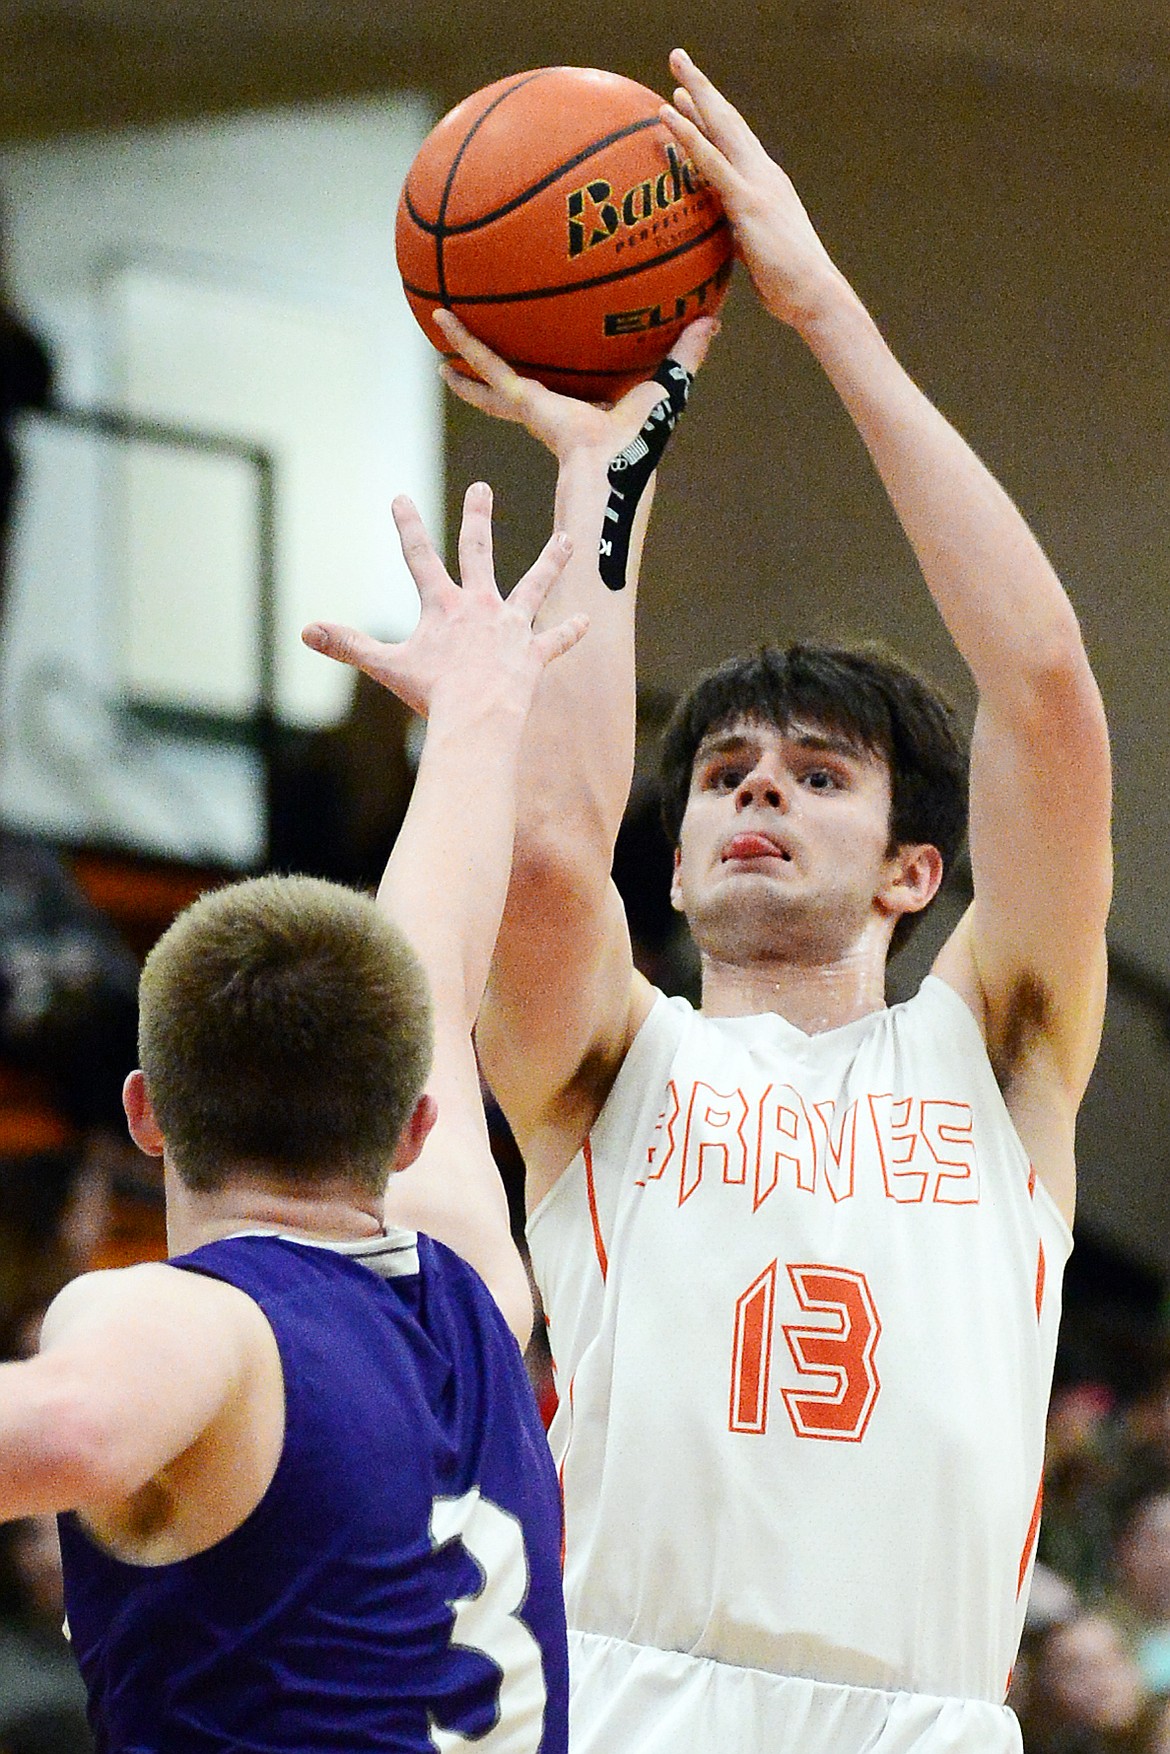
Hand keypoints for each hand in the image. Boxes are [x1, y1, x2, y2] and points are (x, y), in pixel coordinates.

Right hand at [302, 482, 585, 718]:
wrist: (477, 716)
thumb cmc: (431, 694)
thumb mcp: (386, 666)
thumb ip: (348, 645)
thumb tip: (305, 631)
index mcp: (443, 604)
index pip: (418, 556)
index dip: (407, 525)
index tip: (400, 497)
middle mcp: (480, 605)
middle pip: (479, 552)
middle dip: (478, 517)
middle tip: (481, 488)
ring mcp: (511, 626)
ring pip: (534, 585)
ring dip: (551, 561)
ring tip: (568, 538)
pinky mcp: (533, 652)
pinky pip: (555, 639)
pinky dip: (570, 632)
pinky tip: (588, 621)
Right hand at [434, 307, 718, 461]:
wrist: (613, 463)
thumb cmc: (640, 440)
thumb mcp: (665, 386)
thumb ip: (686, 355)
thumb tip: (713, 320)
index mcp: (574, 408)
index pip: (556, 386)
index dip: (547, 374)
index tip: (536, 357)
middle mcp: (545, 406)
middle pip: (509, 383)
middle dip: (488, 369)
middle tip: (466, 347)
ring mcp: (527, 403)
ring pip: (486, 373)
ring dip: (463, 352)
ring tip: (439, 328)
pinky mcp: (519, 398)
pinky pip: (485, 362)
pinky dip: (464, 339)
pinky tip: (442, 317)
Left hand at [661, 49, 843, 331]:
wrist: (813, 297)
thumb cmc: (786, 288)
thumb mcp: (754, 256)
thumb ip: (736, 237)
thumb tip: (719, 238)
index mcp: (765, 185)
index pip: (733, 142)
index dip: (711, 116)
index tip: (689, 95)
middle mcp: (763, 174)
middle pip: (727, 120)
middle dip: (703, 87)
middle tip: (679, 59)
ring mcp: (757, 183)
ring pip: (722, 127)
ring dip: (697, 92)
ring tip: (675, 65)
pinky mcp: (748, 201)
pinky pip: (712, 161)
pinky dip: (689, 134)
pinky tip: (668, 113)